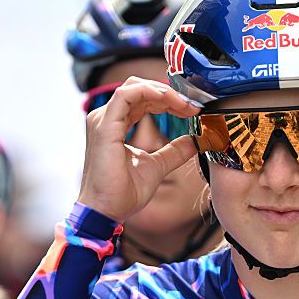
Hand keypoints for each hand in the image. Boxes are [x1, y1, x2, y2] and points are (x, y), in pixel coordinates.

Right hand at [77, 77, 200, 222]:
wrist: (106, 211)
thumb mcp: (157, 166)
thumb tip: (195, 140)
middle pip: (140, 88)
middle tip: (193, 105)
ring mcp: (102, 120)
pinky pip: (128, 95)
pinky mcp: (104, 126)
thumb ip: (174, 151)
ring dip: (164, 92)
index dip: (169, 100)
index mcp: (115, 125)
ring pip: (135, 87)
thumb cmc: (123, 193)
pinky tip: (170, 101)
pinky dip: (150, 93)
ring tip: (185, 105)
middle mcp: (105, 118)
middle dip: (170, 94)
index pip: (142, 99)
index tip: (191, 109)